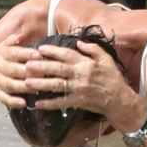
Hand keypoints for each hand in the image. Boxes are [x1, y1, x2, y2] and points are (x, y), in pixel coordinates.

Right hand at [0, 34, 39, 108]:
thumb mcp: (2, 47)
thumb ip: (12, 41)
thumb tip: (21, 36)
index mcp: (1, 54)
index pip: (14, 53)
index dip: (26, 54)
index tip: (38, 55)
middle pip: (13, 70)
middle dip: (28, 72)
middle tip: (43, 74)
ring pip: (10, 85)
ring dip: (23, 87)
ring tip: (36, 88)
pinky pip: (4, 98)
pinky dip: (13, 101)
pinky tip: (23, 103)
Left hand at [23, 41, 139, 121]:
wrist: (120, 100)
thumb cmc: (113, 78)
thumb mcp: (106, 59)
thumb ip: (92, 49)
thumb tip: (78, 42)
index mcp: (87, 63)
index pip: (67, 54)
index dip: (53, 51)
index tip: (40, 49)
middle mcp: (81, 75)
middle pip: (57, 69)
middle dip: (41, 66)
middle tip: (26, 64)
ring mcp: (79, 89)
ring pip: (56, 86)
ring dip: (41, 84)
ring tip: (26, 83)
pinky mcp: (78, 102)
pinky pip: (61, 103)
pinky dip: (49, 104)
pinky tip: (38, 104)